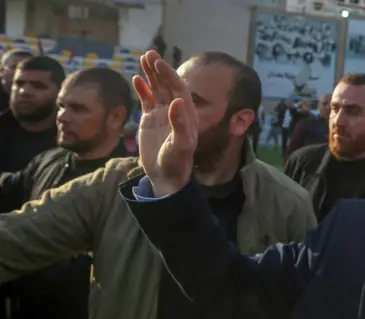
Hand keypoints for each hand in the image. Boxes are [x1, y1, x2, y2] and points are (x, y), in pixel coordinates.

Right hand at [132, 50, 197, 196]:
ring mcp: (162, 115)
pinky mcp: (150, 121)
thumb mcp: (180, 145)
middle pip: (167, 85)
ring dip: (150, 75)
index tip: (158, 62)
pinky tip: (136, 79)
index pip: (178, 89)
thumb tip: (178, 101)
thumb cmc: (176, 163)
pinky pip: (146, 100)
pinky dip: (142, 89)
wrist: (166, 177)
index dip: (169, 75)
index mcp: (187, 115)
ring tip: (143, 58)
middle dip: (159, 69)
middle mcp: (176, 112)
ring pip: (156, 90)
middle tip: (149, 54)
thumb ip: (180, 124)